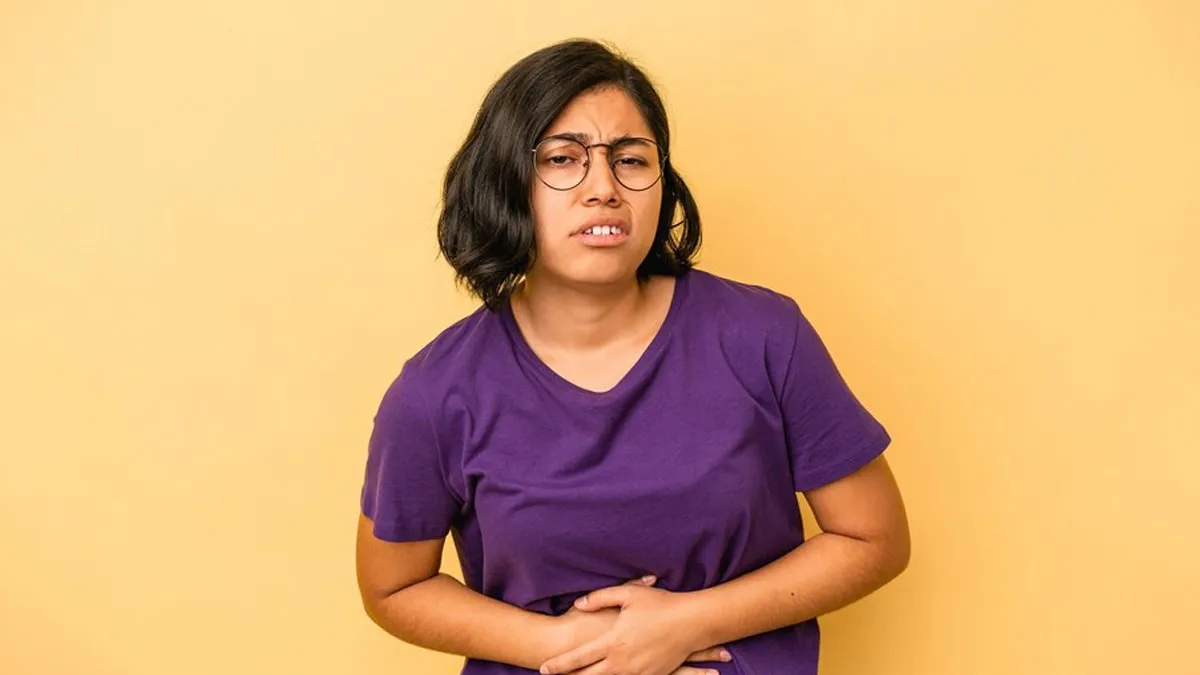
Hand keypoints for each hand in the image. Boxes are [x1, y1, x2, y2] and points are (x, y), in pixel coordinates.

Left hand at [540, 577, 724, 674]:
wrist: (693, 623)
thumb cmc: (660, 605)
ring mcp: (638, 673)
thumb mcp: (628, 594)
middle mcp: (622, 662)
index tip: (544, 668)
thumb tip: (579, 602)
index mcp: (613, 642)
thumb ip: (600, 597)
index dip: (558, 666)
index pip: (578, 658)